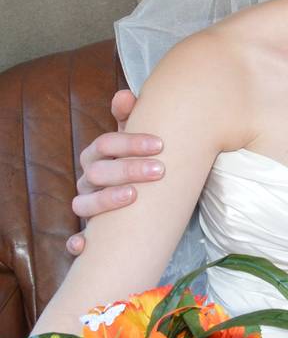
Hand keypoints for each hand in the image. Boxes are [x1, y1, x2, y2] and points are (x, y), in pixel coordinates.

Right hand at [67, 90, 164, 254]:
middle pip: (99, 172)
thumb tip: (124, 94)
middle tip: (160, 170)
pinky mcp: (90, 231)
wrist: (140, 196)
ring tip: (134, 195)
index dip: (130, 142)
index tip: (160, 144)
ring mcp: (87, 204)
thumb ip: (132, 116)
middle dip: (128, 169)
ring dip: (106, 200)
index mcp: (98, 155)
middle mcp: (89, 179)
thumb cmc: (140, 161)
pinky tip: (87, 244)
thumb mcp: (137, 139)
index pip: (105, 143)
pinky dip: (78, 242)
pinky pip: (77, 240)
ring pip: (83, 203)